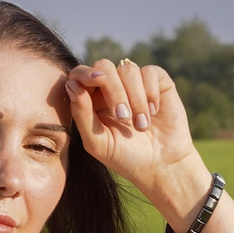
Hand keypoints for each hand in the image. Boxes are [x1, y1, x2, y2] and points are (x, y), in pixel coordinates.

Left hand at [65, 57, 209, 223]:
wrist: (162, 165)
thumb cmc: (126, 157)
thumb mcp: (98, 143)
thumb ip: (81, 115)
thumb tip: (72, 85)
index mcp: (91, 99)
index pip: (80, 74)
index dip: (85, 74)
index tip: (97, 81)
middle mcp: (112, 87)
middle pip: (104, 66)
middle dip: (114, 91)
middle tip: (123, 117)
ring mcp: (135, 83)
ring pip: (128, 70)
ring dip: (135, 99)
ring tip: (142, 126)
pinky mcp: (158, 82)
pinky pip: (150, 72)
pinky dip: (151, 92)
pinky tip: (154, 112)